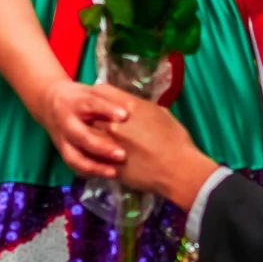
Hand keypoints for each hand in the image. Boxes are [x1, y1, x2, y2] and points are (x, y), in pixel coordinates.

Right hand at [33, 76, 129, 176]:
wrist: (48, 102)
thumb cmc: (79, 98)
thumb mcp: (92, 91)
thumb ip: (109, 99)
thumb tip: (134, 108)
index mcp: (75, 103)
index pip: (91, 104)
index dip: (108, 110)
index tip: (125, 115)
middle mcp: (67, 123)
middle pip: (82, 136)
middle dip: (102, 147)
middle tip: (122, 155)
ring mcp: (63, 140)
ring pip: (74, 157)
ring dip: (94, 167)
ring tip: (114, 172)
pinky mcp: (63, 152)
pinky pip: (74, 165)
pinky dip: (90, 172)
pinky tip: (106, 174)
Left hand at [96, 88, 214, 207]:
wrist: (177, 170)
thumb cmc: (175, 140)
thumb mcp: (160, 113)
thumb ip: (140, 107)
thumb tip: (131, 107)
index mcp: (127, 107)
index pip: (102, 91)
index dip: (100, 93)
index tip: (100, 98)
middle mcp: (112, 123)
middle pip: (90, 112)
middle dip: (91, 113)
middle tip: (93, 115)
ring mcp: (106, 144)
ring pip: (86, 134)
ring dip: (88, 134)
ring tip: (93, 136)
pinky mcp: (105, 164)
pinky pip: (90, 156)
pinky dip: (91, 154)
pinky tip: (96, 154)